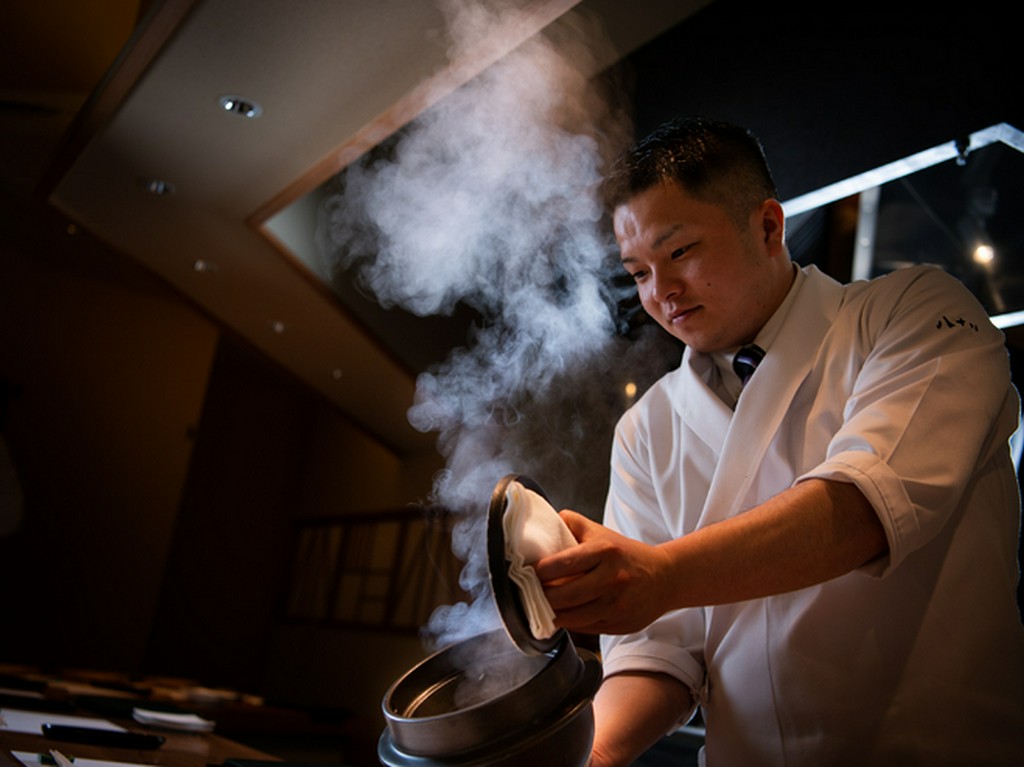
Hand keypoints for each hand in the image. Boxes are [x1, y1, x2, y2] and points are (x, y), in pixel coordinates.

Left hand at [533, 510, 675, 634]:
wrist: (665, 577)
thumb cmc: (626, 555)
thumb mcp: (602, 533)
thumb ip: (573, 523)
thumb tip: (544, 522)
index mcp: (605, 552)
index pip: (562, 564)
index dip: (539, 571)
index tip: (528, 573)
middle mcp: (612, 579)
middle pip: (563, 595)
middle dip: (540, 597)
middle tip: (528, 593)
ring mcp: (617, 605)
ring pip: (572, 617)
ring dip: (552, 614)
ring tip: (540, 608)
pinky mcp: (619, 624)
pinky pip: (585, 628)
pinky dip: (570, 623)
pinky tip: (562, 616)